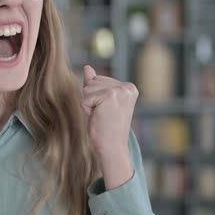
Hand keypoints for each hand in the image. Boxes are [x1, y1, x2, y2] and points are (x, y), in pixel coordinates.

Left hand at [81, 65, 137, 188]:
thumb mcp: (100, 102)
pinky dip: (87, 110)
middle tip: (103, 115)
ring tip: (101, 117)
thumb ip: (95, 84)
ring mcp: (119, 91)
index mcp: (129, 87)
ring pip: (87, 88)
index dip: (96, 98)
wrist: (112, 147)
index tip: (107, 111)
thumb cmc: (106, 127)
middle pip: (92, 82)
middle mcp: (127, 87)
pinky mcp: (109, 96)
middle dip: (92, 99)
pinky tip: (99, 118)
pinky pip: (85, 98)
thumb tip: (87, 67)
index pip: (98, 80)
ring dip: (89, 104)